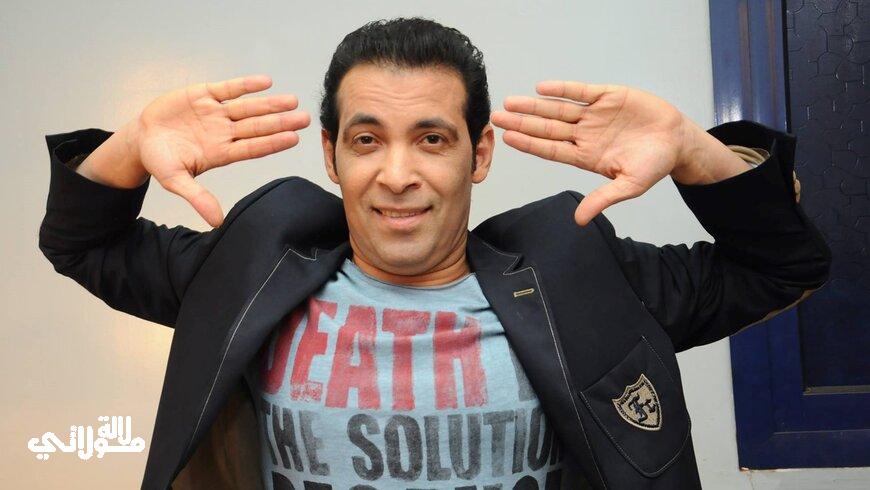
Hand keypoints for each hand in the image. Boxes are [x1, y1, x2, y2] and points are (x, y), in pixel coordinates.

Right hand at [131, 74, 309, 226]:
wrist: (141, 138)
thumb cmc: (160, 161)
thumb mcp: (174, 180)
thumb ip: (197, 197)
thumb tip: (217, 222)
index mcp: (220, 153)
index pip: (252, 148)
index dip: (272, 142)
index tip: (293, 138)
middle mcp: (223, 132)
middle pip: (256, 127)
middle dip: (280, 122)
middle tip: (304, 118)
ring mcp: (215, 113)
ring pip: (247, 107)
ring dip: (269, 104)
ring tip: (292, 101)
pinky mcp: (203, 95)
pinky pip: (228, 88)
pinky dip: (245, 85)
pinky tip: (265, 82)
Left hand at [490, 81, 692, 225]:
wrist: (678, 140)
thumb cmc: (654, 165)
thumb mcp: (630, 185)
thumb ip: (603, 199)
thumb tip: (580, 220)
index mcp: (585, 156)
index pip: (551, 150)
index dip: (530, 144)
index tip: (508, 138)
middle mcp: (584, 134)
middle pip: (547, 128)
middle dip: (522, 122)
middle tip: (498, 116)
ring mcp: (594, 115)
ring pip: (558, 109)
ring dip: (535, 105)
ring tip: (512, 101)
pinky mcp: (608, 96)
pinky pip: (581, 91)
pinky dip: (563, 89)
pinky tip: (543, 88)